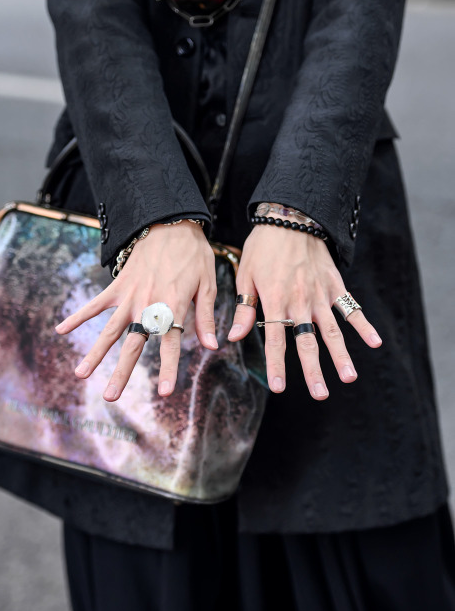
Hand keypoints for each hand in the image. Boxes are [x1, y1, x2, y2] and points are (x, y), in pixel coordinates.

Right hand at [54, 222, 217, 400]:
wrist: (170, 222)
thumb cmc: (193, 255)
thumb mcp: (207, 284)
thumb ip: (206, 318)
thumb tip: (212, 346)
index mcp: (172, 307)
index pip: (170, 345)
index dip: (167, 369)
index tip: (164, 392)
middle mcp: (147, 306)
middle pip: (133, 345)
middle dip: (121, 372)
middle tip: (110, 397)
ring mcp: (129, 296)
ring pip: (110, 330)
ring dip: (95, 353)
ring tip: (80, 375)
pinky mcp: (117, 285)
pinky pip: (95, 303)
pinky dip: (78, 316)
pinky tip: (60, 330)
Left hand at [228, 222, 381, 399]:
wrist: (290, 217)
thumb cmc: (263, 248)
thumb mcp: (246, 276)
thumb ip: (245, 309)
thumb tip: (234, 337)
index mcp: (275, 300)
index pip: (276, 340)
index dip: (277, 364)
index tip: (279, 387)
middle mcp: (300, 301)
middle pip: (307, 342)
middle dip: (313, 370)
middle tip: (319, 393)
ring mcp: (320, 294)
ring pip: (332, 330)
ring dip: (341, 355)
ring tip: (349, 377)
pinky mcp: (335, 285)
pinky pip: (351, 308)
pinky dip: (364, 325)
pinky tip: (376, 343)